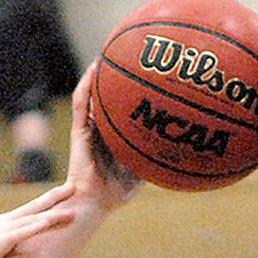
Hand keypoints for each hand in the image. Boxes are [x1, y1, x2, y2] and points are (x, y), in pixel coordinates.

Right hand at [0, 184, 76, 257]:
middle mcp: (6, 222)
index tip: (62, 193)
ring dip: (55, 214)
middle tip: (74, 187)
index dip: (48, 201)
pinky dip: (38, 225)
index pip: (31, 209)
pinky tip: (50, 221)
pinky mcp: (2, 240)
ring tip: (74, 210)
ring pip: (35, 218)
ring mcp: (4, 229)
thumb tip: (19, 255)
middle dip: (56, 196)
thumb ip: (7, 249)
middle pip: (36, 206)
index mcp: (4, 223)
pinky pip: (24, 231)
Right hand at [65, 63, 141, 209]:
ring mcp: (88, 129)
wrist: (94, 203)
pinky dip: (86, 85)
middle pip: (105, 99)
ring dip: (97, 75)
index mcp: (113, 138)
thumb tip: (178, 151)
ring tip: (107, 54)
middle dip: (113, 79)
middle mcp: (100, 130)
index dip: (128, 94)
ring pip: (91, 96)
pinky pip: (81, 104)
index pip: (120, 110)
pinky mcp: (78, 131)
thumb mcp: (142, 173)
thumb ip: (153, 160)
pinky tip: (93, 69)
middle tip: (127, 58)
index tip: (143, 76)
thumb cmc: (116, 194)